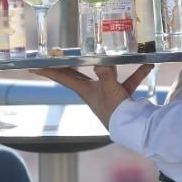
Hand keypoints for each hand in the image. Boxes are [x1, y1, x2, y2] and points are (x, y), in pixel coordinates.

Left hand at [34, 64, 152, 128]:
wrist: (132, 129)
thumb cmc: (115, 111)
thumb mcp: (109, 90)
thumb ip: (105, 74)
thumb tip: (101, 62)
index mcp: (84, 90)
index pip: (62, 76)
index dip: (48, 70)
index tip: (33, 65)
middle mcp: (93, 91)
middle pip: (77, 74)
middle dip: (68, 64)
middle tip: (59, 54)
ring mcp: (106, 93)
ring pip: (105, 74)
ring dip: (110, 65)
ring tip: (111, 52)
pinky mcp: (121, 96)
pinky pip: (128, 81)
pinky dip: (137, 73)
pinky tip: (148, 65)